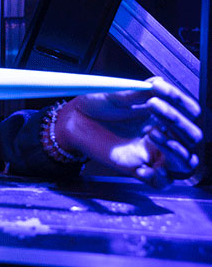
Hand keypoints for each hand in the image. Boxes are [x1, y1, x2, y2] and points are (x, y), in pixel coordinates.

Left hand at [55, 77, 201, 187]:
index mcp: (162, 113)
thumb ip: (138, 92)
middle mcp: (162, 133)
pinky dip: (158, 177)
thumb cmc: (96, 104)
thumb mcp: (117, 94)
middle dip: (178, 122)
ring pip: (185, 161)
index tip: (158, 89)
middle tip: (154, 108)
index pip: (189, 111)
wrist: (74, 120)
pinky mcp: (138, 168)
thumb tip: (158, 84)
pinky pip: (161, 182)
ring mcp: (151, 152)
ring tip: (151, 133)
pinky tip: (143, 167)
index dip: (179, 100)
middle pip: (192, 136)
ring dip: (175, 148)